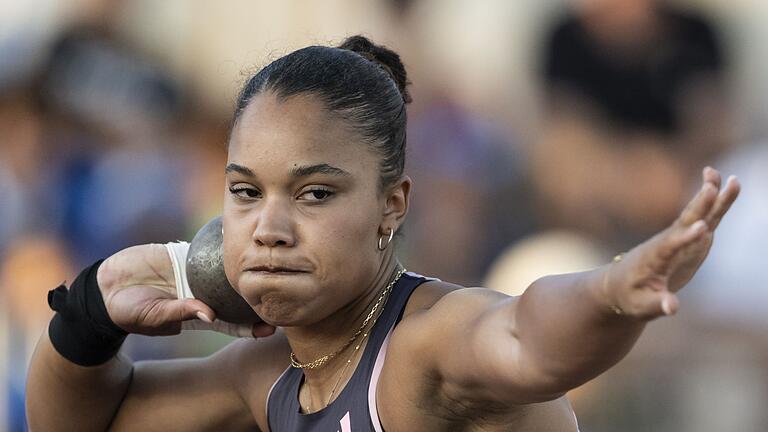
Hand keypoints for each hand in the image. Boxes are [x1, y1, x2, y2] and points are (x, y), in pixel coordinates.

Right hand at [97, 244, 274, 337]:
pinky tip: (244, 239)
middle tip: (285, 292)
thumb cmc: (128, 310)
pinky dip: (223, 246)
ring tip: (273, 264)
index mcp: (196, 314)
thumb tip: (209, 313)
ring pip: (225, 272)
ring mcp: (193, 273)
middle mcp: (200, 293)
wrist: (106, 287)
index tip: (273, 328)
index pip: (230, 323)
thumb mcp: (154, 316)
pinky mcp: (183, 255)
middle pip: (235, 296)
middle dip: (257, 295)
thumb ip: (181, 313)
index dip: (250, 326)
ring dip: (246, 269)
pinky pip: (207, 249)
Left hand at [604, 167, 739, 319]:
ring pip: (697, 214)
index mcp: (655, 257)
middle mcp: (668, 242)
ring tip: (721, 175)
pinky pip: (706, 218)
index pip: (671, 245)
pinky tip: (726, 185)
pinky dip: (716, 202)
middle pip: (684, 221)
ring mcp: (680, 238)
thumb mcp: (640, 306)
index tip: (701, 228)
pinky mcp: (690, 238)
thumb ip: (657, 305)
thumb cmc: (629, 296)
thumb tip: (672, 307)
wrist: (620, 284)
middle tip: (710, 187)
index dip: (686, 238)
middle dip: (698, 206)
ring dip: (709, 196)